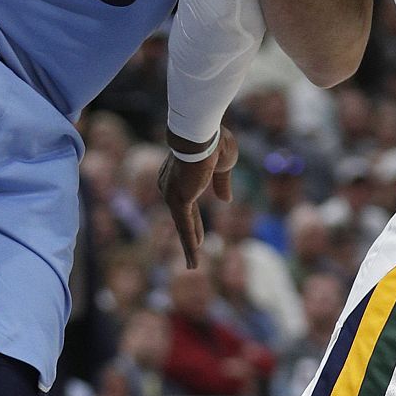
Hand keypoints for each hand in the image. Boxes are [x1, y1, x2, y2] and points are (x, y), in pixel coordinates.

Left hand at [158, 129, 238, 268]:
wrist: (201, 131)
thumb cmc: (213, 141)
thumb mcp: (223, 165)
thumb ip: (221, 183)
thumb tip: (225, 200)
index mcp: (179, 176)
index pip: (186, 203)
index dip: (194, 220)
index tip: (197, 235)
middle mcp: (171, 186)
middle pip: (182, 217)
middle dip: (189, 234)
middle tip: (193, 251)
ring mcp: (173, 194)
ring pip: (183, 225)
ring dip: (189, 246)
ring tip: (193, 265)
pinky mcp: (178, 201)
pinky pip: (185, 227)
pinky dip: (189, 243)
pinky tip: (193, 258)